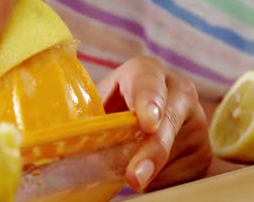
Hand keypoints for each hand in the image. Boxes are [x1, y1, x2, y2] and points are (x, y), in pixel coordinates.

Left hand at [98, 56, 211, 190]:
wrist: (150, 117)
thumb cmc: (116, 109)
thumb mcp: (99, 105)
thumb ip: (85, 119)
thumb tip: (51, 148)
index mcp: (147, 72)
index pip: (148, 80)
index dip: (147, 100)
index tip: (146, 123)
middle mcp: (178, 91)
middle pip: (170, 120)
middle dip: (153, 150)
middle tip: (135, 177)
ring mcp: (195, 121)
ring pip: (176, 152)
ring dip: (152, 172)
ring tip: (132, 177)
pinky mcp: (202, 150)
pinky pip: (183, 171)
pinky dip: (161, 180)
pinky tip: (149, 175)